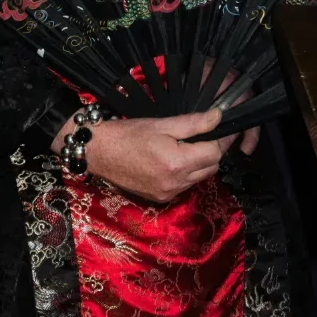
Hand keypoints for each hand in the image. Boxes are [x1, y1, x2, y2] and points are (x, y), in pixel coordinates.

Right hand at [54, 106, 226, 204]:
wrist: (97, 152)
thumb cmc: (127, 134)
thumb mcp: (161, 124)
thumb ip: (193, 123)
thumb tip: (219, 117)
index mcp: (177, 162)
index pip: (215, 153)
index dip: (219, 139)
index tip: (219, 128)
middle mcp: (175, 183)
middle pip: (211, 167)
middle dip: (211, 151)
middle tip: (200, 135)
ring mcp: (168, 193)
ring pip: (200, 178)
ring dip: (199, 164)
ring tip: (184, 147)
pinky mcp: (161, 199)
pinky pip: (185, 186)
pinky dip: (185, 174)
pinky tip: (172, 161)